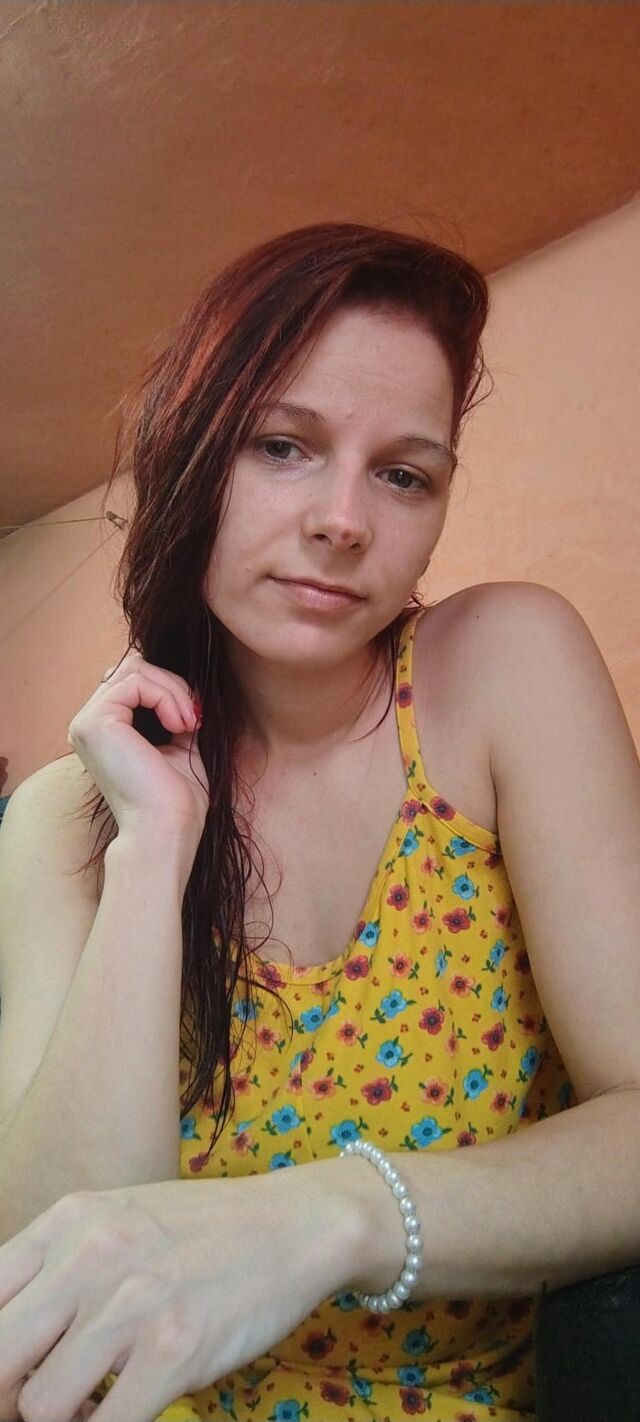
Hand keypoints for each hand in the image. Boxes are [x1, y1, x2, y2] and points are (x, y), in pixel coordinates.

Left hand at [0, 1168, 351, 1421]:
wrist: (295, 1223)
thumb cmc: (202, 1230)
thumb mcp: (117, 1220)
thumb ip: (58, 1266)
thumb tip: (8, 1339)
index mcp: (69, 1220)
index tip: (12, 1373)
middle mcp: (92, 1256)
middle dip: (8, 1396)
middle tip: (36, 1404)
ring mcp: (133, 1304)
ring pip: (41, 1404)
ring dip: (60, 1418)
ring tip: (90, 1404)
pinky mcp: (175, 1350)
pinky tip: (126, 1408)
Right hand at [67, 650, 209, 860]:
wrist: (166, 831)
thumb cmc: (175, 800)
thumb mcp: (179, 746)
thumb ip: (173, 714)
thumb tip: (186, 686)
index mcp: (104, 731)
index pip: (134, 681)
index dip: (169, 689)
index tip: (196, 719)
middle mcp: (88, 724)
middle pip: (132, 668)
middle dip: (172, 685)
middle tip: (195, 718)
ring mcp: (86, 722)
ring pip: (134, 669)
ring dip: (172, 690)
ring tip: (189, 723)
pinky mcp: (94, 722)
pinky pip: (135, 681)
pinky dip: (166, 696)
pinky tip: (179, 725)